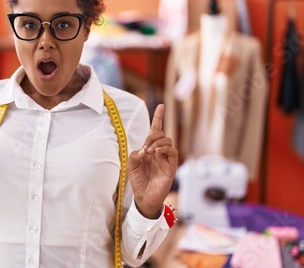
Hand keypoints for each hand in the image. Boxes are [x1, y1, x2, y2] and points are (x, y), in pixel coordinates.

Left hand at [127, 104, 177, 218]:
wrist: (144, 196)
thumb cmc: (138, 180)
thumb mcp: (131, 165)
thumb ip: (135, 154)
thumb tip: (146, 149)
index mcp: (149, 148)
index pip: (156, 129)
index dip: (158, 117)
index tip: (161, 106)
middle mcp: (159, 151)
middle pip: (161, 134)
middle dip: (152, 135)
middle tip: (145, 146)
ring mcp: (166, 158)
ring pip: (167, 141)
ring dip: (157, 143)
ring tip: (150, 152)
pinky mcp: (171, 165)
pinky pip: (172, 151)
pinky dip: (164, 149)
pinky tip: (156, 153)